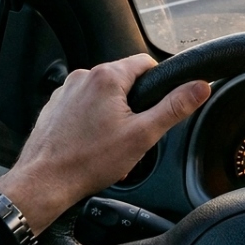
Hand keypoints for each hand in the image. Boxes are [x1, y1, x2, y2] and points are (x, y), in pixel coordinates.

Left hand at [0, 54, 210, 234]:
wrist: (44, 182)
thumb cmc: (89, 161)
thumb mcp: (143, 135)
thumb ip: (174, 107)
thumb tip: (200, 87)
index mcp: (107, 77)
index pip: (145, 63)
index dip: (159, 84)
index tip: (159, 106)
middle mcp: (83, 77)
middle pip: (124, 82)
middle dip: (134, 107)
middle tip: (134, 136)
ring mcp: (66, 92)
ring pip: (103, 96)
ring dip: (114, 116)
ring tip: (111, 146)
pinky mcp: (55, 107)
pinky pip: (84, 107)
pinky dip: (93, 122)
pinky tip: (93, 146)